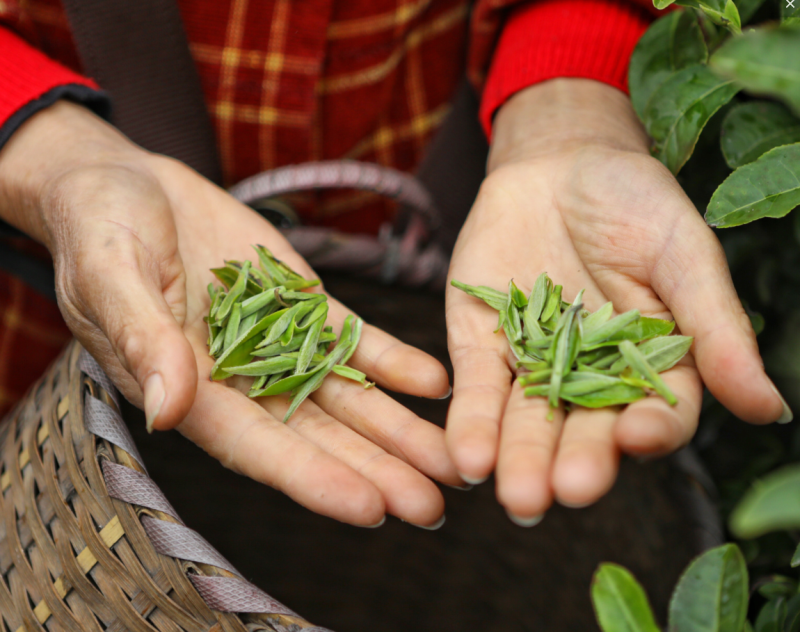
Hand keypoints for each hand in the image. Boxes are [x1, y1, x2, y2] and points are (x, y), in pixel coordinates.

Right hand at [0, 101, 460, 526]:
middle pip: (315, 435)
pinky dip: (392, 361)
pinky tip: (434, 382)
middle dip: (373, 471)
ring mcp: (278, 343)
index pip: (254, 446)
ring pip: (346, 397)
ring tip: (451, 461)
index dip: (310, 479)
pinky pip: (353, 340)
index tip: (368, 508)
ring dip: (398, 429)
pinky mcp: (302, 306)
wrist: (129, 185)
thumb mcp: (109, 272)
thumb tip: (167, 409)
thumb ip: (142, 336)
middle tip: (432, 508)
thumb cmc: (98, 227)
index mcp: (188, 387)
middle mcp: (240, 379)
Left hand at [445, 79, 789, 523]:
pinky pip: (476, 388)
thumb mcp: (683, 253)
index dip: (650, 428)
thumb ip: (715, 326)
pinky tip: (465, 455)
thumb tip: (767, 408)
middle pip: (584, 429)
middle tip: (556, 494)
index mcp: (651, 363)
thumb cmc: (633, 201)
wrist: (556, 162)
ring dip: (517, 457)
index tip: (637, 438)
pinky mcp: (482, 347)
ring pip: (527, 420)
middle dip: (570, 461)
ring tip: (511, 494)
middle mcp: (591, 378)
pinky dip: (471, 420)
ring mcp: (533, 366)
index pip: (657, 411)